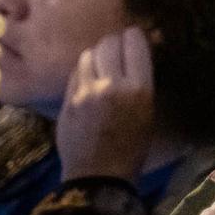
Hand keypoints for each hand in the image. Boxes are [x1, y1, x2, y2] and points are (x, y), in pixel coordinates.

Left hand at [56, 26, 155, 183]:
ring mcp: (86, 91)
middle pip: (109, 43)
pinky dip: (83, 72)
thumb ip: (141, 79)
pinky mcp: (68, 99)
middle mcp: (112, 85)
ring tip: (101, 67)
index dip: (134, 37)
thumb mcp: (147, 111)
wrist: (99, 176)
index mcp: (139, 88)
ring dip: (96, 56)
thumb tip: (139, 49)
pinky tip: (88, 82)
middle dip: (114, 44)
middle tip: (117, 52)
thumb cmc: (132, 146)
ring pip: (89, 54)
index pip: (134, 42)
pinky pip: (76, 72)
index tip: (134, 41)